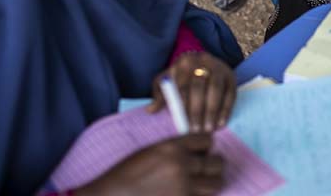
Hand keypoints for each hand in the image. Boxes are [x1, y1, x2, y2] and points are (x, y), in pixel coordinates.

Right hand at [75, 133, 223, 195]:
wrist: (113, 195)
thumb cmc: (128, 172)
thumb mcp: (152, 151)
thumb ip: (176, 148)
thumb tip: (199, 151)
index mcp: (173, 147)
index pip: (207, 140)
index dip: (206, 146)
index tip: (202, 152)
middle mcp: (181, 165)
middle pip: (217, 163)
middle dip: (214, 165)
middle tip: (205, 168)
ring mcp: (183, 187)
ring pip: (216, 184)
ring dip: (211, 182)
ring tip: (202, 183)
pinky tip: (189, 192)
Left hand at [149, 52, 235, 132]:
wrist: (202, 64)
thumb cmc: (181, 77)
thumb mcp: (167, 81)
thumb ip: (159, 95)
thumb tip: (151, 110)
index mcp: (184, 62)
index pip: (182, 85)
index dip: (182, 106)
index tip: (182, 125)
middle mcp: (203, 61)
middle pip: (199, 87)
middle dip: (197, 110)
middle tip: (196, 130)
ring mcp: (219, 68)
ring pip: (216, 89)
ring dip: (212, 111)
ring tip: (209, 129)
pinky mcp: (231, 76)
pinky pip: (230, 94)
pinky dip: (226, 109)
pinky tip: (221, 123)